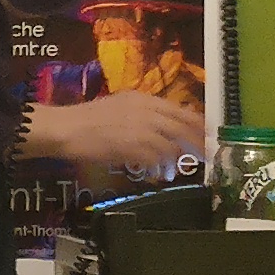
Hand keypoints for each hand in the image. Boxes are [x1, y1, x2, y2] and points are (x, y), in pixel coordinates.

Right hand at [23, 87, 202, 182]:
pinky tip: (158, 175)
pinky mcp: (131, 147)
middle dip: (198, 144)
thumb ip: (144, 114)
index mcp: (144, 99)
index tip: (209, 136)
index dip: (199, 125)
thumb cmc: (88, 119)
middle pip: (183, 128)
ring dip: (176, 161)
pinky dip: (160, 169)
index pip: (182, 111)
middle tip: (206, 157)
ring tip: (174, 171)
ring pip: (171, 146)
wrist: (66, 128)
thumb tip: (164, 128)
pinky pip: (155, 161)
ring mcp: (139, 128)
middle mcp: (146, 111)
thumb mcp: (120, 106)